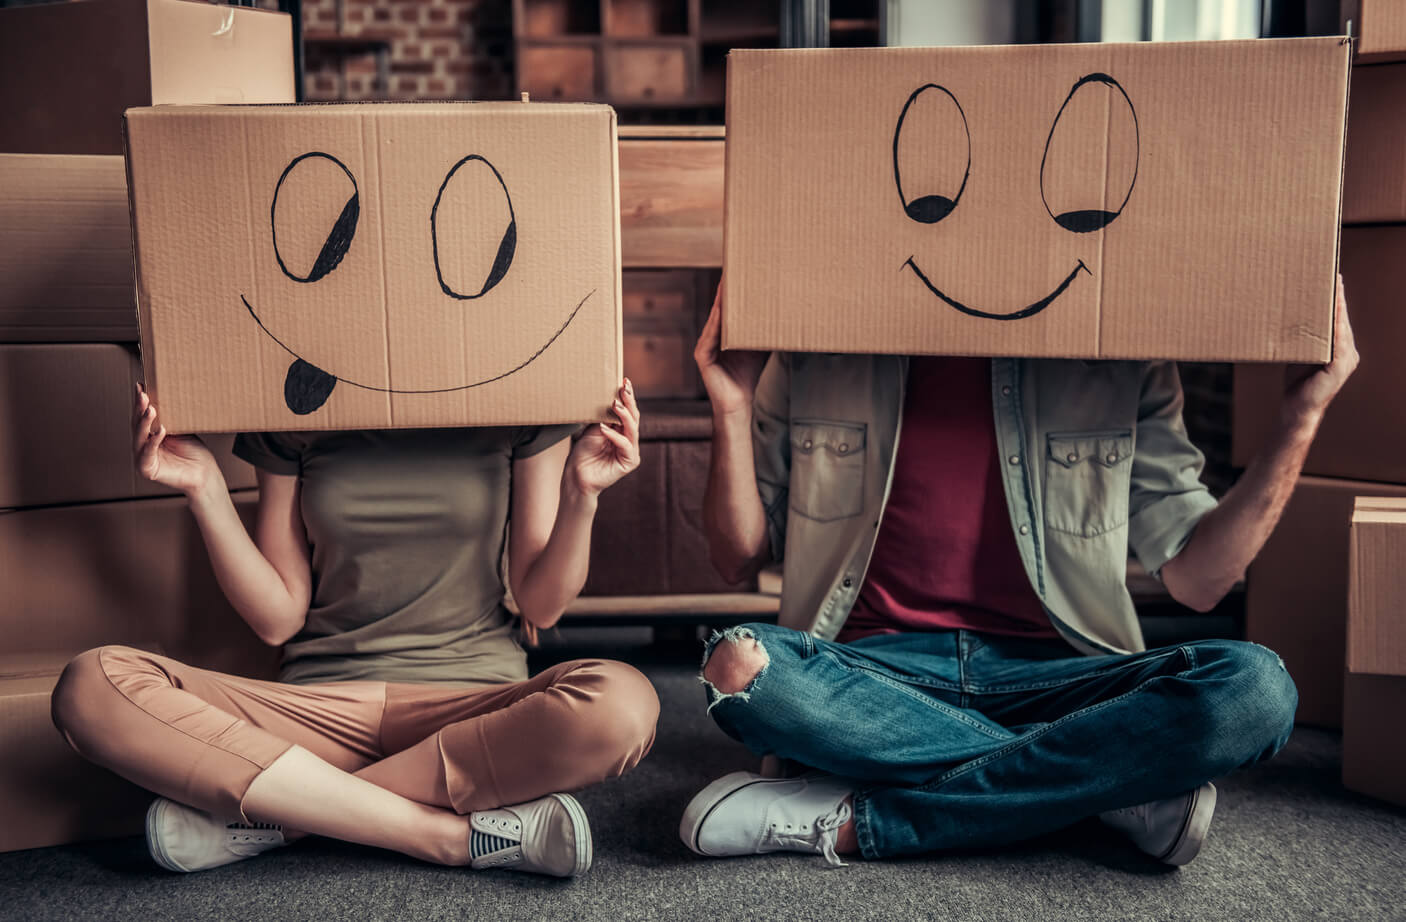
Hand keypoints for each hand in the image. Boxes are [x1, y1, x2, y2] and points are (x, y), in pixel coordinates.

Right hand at [133, 384, 219, 496]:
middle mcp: (143, 445)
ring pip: (140, 437)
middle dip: (140, 408)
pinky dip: (154, 441)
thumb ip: (171, 417)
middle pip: (138, 424)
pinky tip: (161, 430)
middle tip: (143, 394)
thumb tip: (166, 392)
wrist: (204, 473)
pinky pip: (148, 453)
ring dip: (145, 422)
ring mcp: (143, 457)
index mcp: (150, 435)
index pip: (142, 416)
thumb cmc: (194, 452)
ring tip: (151, 409)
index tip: (141, 386)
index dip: (140, 402)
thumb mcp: (181, 429)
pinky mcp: (147, 469)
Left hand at [568, 378, 640, 497]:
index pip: (628, 411)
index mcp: (621, 431)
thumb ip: (603, 417)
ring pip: (632, 428)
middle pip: (634, 417)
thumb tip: (609, 397)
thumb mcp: (592, 429)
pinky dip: (614, 435)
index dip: (627, 397)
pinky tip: (604, 429)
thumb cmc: (583, 454)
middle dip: (629, 401)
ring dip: (624, 415)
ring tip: (615, 404)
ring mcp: (630, 451)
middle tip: (624, 388)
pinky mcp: (630, 462)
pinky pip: (625, 444)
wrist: (577, 476)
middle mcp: (628, 439)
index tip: (623, 381)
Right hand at [693, 280, 767, 417]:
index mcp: (723, 333)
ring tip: (726, 288)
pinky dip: (716, 325)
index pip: (727, 309)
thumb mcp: (759, 348)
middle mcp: (711, 337)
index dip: (732, 293)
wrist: (739, 402)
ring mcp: (705, 346)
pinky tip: (720, 314)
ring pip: (714, 320)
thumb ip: (764, 332)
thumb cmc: (747, 375)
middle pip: (718, 310)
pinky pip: (709, 337)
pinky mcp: (702, 357)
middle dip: (725, 292)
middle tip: (732, 272)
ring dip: (720, 304)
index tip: (738, 273)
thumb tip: (783, 316)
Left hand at [1282, 274, 1358, 427]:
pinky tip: (1332, 315)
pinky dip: (1335, 328)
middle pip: (1343, 320)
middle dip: (1338, 298)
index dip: (1337, 301)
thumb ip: (1303, 338)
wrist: (1295, 409)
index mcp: (1340, 349)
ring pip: (1342, 328)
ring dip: (1338, 308)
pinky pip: (1337, 344)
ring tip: (1334, 289)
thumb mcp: (1300, 353)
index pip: (1339, 320)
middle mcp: (1348, 353)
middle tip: (1333, 276)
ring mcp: (1345, 362)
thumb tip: (1290, 316)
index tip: (1333, 280)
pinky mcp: (1338, 370)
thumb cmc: (1297, 383)